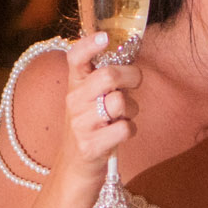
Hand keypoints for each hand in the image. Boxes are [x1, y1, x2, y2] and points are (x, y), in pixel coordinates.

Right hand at [55, 33, 140, 198]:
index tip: (105, 37)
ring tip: (123, 117)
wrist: (74, 171)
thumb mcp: (90, 100)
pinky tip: (119, 135)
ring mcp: (80, 124)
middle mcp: (73, 101)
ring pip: (121, 102)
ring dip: (132, 110)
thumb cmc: (90, 129)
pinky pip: (125, 129)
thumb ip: (104, 78)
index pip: (75, 57)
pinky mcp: (90, 146)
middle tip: (134, 84)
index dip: (89, 44)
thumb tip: (130, 53)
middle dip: (132, 77)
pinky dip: (130, 131)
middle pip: (109, 75)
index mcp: (74, 85)